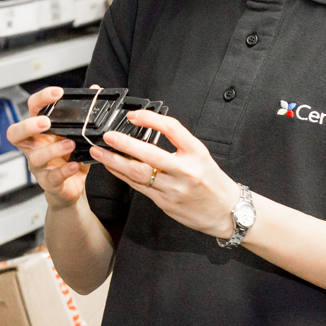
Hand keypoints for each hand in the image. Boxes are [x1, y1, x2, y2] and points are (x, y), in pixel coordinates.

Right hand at [6, 86, 87, 209]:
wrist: (71, 187)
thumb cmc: (70, 157)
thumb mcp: (76, 134)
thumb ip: (83, 113)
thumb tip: (95, 89)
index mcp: (39, 130)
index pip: (31, 110)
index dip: (40, 99)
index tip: (57, 92)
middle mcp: (33, 146)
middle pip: (15, 133)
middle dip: (28, 126)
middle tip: (46, 122)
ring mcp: (38, 166)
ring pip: (35, 156)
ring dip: (52, 149)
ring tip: (70, 144)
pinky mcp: (48, 182)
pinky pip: (52, 177)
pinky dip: (64, 170)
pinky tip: (75, 165)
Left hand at [88, 108, 239, 238]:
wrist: (227, 211)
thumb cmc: (211, 180)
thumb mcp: (200, 154)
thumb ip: (176, 142)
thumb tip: (144, 126)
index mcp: (196, 153)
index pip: (172, 128)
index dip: (150, 119)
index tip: (133, 114)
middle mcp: (185, 171)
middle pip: (150, 155)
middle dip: (124, 144)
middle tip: (107, 136)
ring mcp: (174, 189)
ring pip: (139, 174)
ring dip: (115, 162)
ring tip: (99, 152)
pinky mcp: (165, 204)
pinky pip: (139, 188)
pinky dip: (122, 176)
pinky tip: (112, 168)